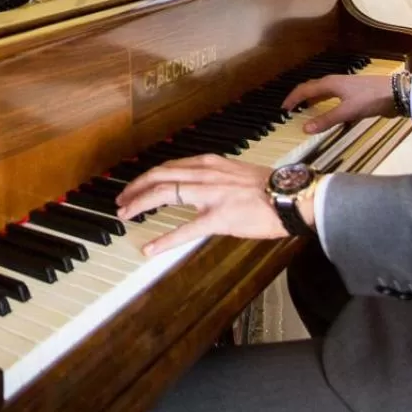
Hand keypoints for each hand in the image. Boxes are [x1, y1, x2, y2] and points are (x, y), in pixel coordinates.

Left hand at [114, 155, 283, 255]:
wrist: (291, 196)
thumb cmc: (268, 188)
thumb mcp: (235, 172)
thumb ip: (213, 176)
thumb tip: (196, 185)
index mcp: (209, 163)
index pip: (168, 166)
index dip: (146, 176)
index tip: (134, 186)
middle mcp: (206, 173)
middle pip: (158, 175)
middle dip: (135, 187)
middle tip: (121, 201)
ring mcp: (211, 194)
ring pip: (164, 193)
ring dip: (140, 203)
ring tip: (125, 214)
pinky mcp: (219, 217)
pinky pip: (186, 229)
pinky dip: (164, 239)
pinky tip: (151, 249)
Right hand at [281, 74, 395, 132]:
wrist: (397, 93)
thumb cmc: (370, 99)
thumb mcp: (348, 111)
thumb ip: (327, 120)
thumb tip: (304, 129)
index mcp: (330, 83)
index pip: (305, 89)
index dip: (293, 98)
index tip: (283, 108)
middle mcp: (335, 82)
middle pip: (312, 87)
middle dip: (300, 97)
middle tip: (291, 109)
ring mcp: (345, 87)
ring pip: (323, 91)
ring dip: (312, 99)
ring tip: (305, 109)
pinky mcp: (354, 93)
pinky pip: (332, 96)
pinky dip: (324, 102)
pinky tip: (327, 110)